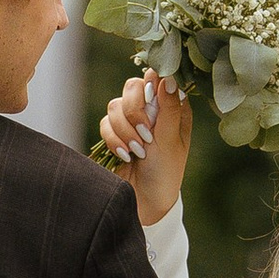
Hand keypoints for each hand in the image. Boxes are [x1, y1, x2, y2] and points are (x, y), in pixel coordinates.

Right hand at [97, 73, 191, 225]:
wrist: (144, 201)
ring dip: (125, 129)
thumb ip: (168, 108)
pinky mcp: (114, 133)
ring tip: (138, 151)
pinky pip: (105, 122)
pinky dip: (114, 140)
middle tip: (145, 134)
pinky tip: (126, 155)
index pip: (159, 77)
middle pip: (133, 86)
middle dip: (135, 111)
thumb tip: (169, 76)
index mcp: (173, 107)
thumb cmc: (165, 172)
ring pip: (116, 105)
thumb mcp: (171, 140)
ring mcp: (132, 120)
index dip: (152, 86)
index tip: (152, 103)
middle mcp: (152, 109)